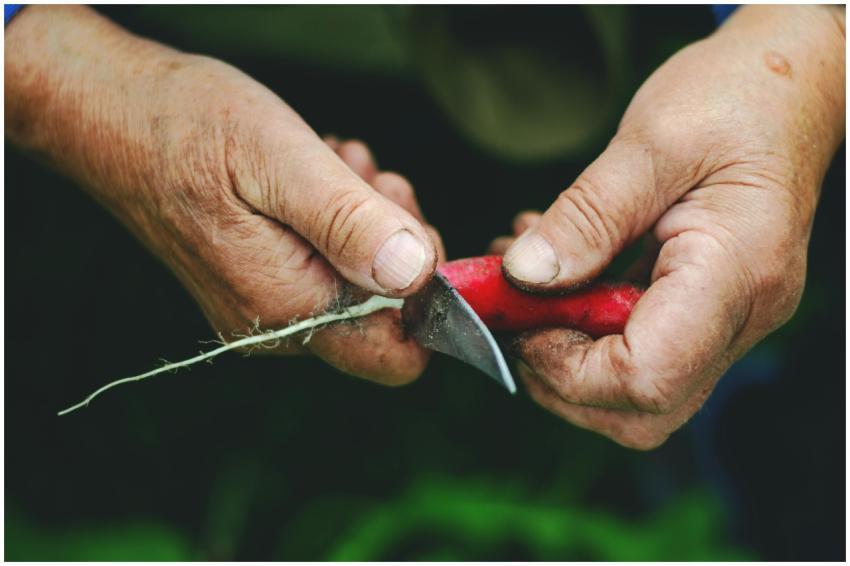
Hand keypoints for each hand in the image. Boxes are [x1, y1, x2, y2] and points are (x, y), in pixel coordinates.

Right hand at [5, 6, 443, 383]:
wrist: (110, 115)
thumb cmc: (187, 127)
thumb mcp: (281, 161)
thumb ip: (349, 223)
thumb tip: (416, 275)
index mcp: (289, 307)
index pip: (397, 355)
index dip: (429, 298)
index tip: (412, 229)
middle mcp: (279, 324)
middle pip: (386, 315)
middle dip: (396, 242)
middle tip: (367, 181)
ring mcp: (265, 307)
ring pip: (360, 283)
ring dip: (367, 220)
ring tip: (334, 167)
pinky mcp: (257, 281)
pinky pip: (327, 265)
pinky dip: (339, 218)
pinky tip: (318, 174)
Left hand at [498, 6, 844, 448]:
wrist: (787, 91)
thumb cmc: (734, 99)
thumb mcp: (652, 141)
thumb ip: (587, 215)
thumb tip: (523, 277)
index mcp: (734, 273)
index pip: (648, 377)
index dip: (566, 366)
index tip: (519, 318)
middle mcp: (739, 316)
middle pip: (641, 410)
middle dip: (558, 375)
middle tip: (513, 309)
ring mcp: (725, 321)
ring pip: (635, 395)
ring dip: (561, 352)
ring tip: (522, 282)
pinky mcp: (704, 312)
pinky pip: (636, 351)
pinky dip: (579, 328)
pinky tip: (553, 272)